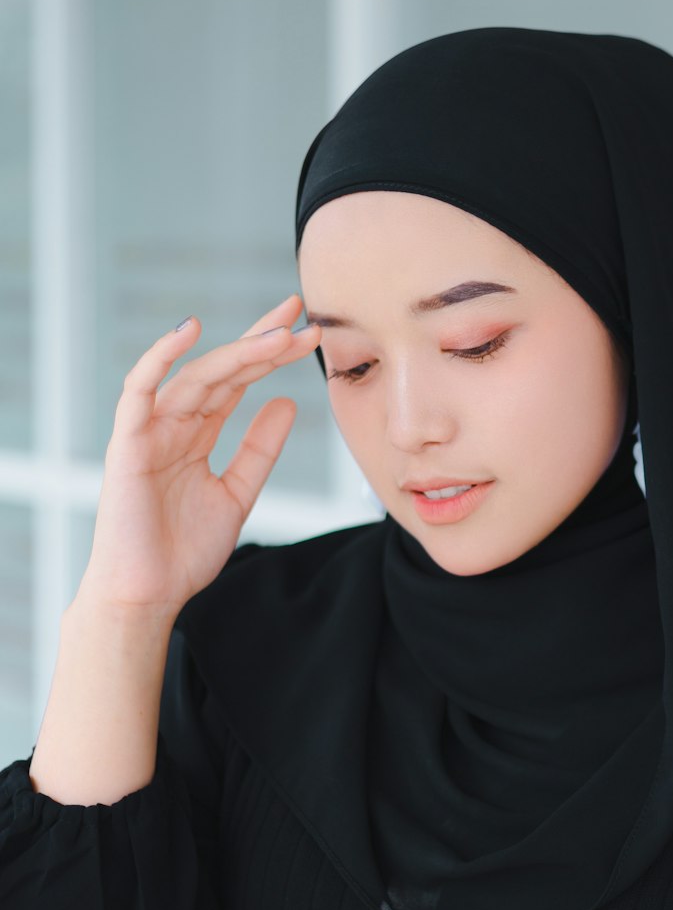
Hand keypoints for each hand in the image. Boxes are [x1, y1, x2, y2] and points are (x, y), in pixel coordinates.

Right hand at [77, 293, 320, 619]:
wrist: (149, 595)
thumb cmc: (183, 551)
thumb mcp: (237, 494)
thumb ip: (259, 450)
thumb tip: (287, 402)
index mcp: (198, 434)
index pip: (238, 381)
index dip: (270, 354)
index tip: (308, 332)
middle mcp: (174, 423)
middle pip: (222, 370)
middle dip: (261, 340)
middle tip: (299, 314)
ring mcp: (150, 430)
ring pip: (196, 377)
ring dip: (237, 352)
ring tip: (278, 334)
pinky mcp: (128, 443)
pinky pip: (139, 391)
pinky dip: (160, 358)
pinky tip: (188, 331)